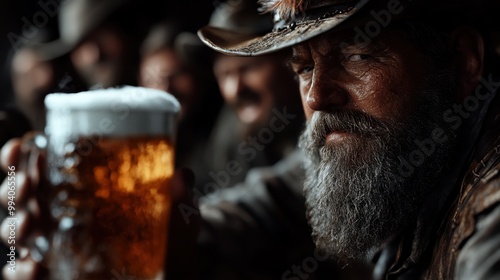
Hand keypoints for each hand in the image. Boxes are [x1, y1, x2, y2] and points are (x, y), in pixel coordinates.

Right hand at [0, 138, 200, 279]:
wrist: (171, 275)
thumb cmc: (170, 242)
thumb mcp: (177, 218)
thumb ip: (180, 198)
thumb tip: (183, 173)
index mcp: (84, 192)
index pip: (43, 168)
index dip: (22, 155)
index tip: (23, 144)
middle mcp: (63, 216)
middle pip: (22, 197)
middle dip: (15, 188)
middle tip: (29, 187)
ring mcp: (57, 247)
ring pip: (16, 232)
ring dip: (15, 225)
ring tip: (30, 222)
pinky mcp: (54, 275)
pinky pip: (22, 274)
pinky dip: (20, 271)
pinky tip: (33, 268)